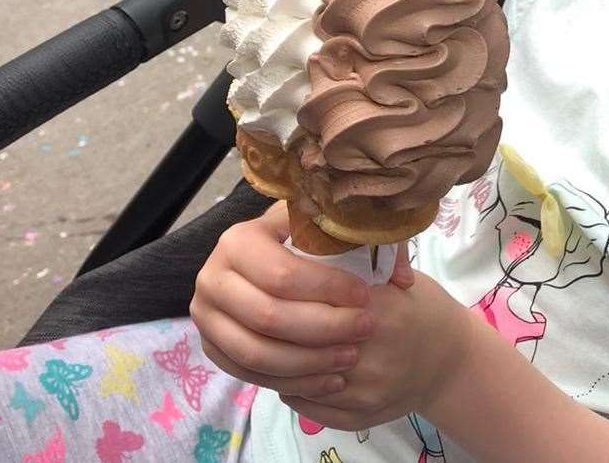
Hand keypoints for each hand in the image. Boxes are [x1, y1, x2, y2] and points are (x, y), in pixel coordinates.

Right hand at [189, 201, 413, 400]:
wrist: (263, 259)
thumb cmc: (305, 239)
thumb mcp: (331, 226)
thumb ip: (369, 240)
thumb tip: (401, 280)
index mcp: (238, 240)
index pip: (283, 274)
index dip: (327, 289)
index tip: (364, 296)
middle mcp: (212, 278)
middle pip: (269, 317)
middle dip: (324, 328)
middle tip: (364, 329)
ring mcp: (206, 317)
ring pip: (258, 353)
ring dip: (309, 362)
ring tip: (350, 357)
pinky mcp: (211, 347)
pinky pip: (250, 375)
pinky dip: (293, 382)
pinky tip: (330, 380)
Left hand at [278, 265, 475, 430]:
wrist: (451, 359)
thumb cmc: (421, 308)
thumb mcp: (394, 278)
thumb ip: (354, 272)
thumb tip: (301, 258)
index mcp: (379, 310)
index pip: (316, 303)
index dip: (291, 295)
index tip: (277, 284)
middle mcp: (371, 353)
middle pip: (303, 344)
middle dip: (279, 332)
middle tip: (263, 315)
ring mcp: (365, 390)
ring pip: (299, 379)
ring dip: (279, 363)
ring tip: (271, 344)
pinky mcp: (359, 416)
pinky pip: (308, 406)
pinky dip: (292, 389)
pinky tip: (290, 372)